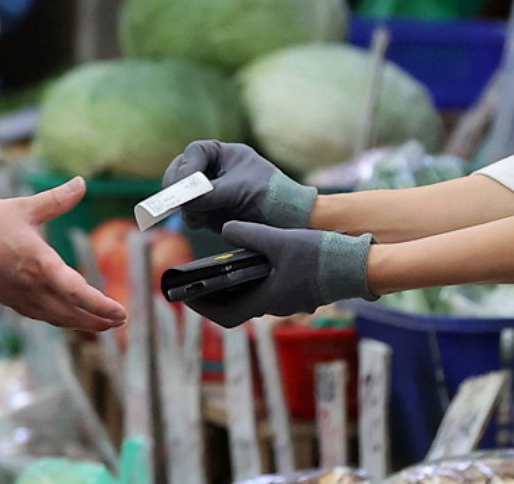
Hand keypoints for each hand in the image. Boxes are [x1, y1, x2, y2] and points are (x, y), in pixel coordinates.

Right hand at [0, 177, 126, 330]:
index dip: (102, 306)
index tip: (121, 313)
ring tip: (101, 325)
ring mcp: (21, 298)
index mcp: (41, 267)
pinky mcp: (10, 301)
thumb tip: (81, 183)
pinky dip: (60, 320)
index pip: (79, 293)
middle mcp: (34, 289)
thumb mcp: (23, 207)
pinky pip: (42, 316)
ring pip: (58, 319)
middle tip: (120, 322)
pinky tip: (65, 316)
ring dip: (82, 324)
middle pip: (73, 314)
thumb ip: (56, 199)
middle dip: (99, 321)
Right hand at [162, 140, 317, 231]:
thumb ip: (209, 193)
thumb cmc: (270, 196)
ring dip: (185, 205)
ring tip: (197, 216)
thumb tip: (183, 202)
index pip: (194, 153)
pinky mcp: (209, 211)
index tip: (184, 184)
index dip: (186, 167)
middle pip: (181, 172)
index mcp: (224, 154)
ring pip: (181, 194)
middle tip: (177, 200)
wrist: (288, 221)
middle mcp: (213, 169)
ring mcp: (209, 191)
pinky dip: (192, 217)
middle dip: (179, 187)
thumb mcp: (239, 190)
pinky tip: (202, 222)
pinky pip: (189, 212)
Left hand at [186, 221, 376, 327]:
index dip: (202, 307)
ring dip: (230, 286)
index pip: (225, 316)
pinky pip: (264, 288)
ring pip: (249, 297)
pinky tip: (245, 260)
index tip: (185, 296)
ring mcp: (286, 299)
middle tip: (194, 280)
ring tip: (213, 268)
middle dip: (212, 295)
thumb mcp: (279, 240)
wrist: (360, 264)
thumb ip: (248, 235)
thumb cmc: (321, 255)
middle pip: (234, 307)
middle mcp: (275, 305)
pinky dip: (249, 279)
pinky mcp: (295, 290)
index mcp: (267, 300)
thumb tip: (225, 228)